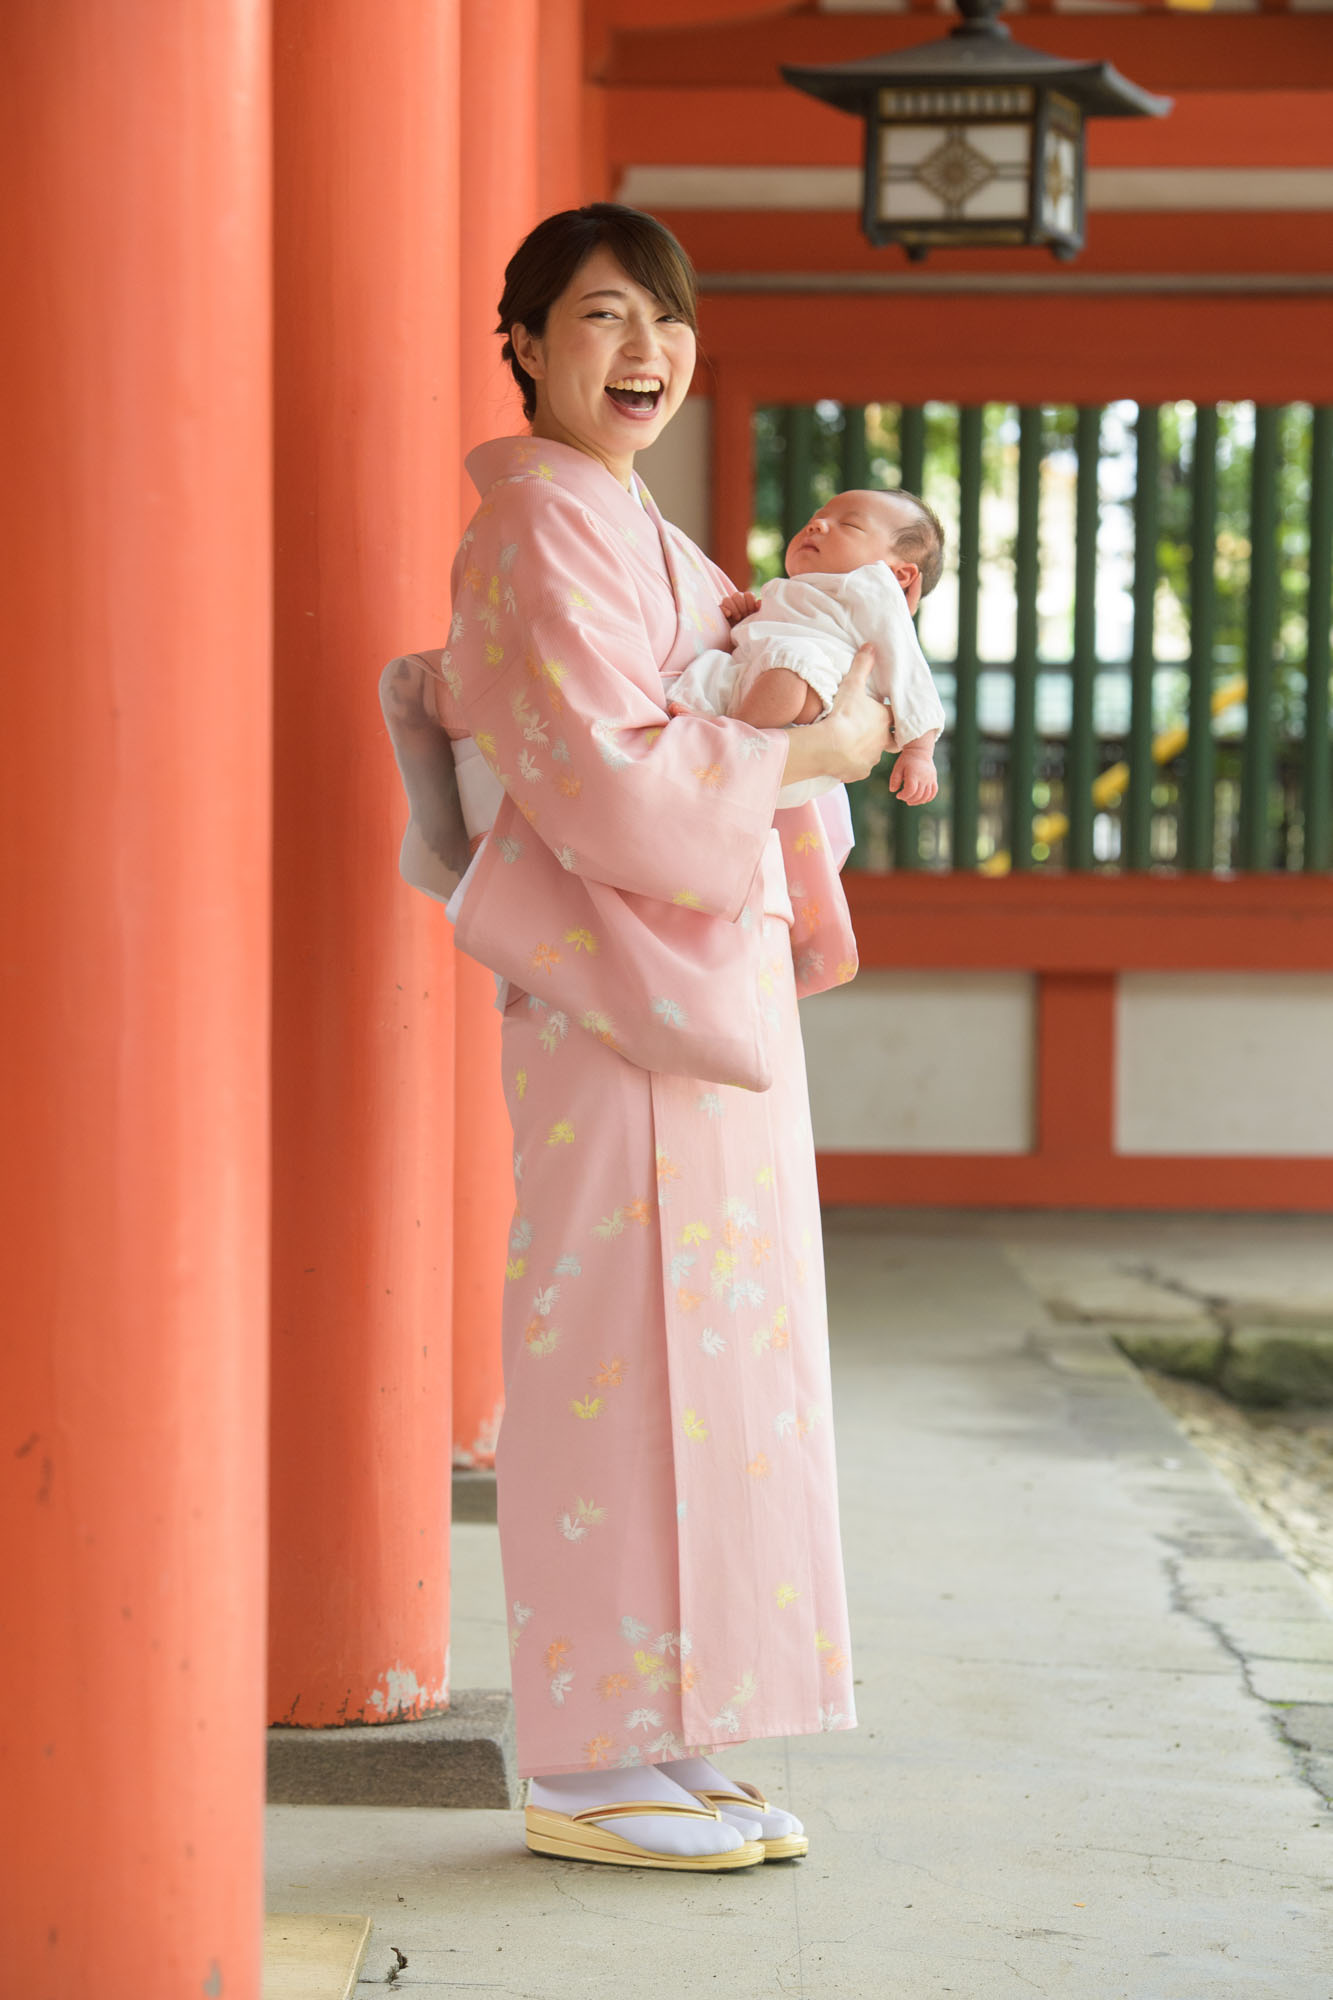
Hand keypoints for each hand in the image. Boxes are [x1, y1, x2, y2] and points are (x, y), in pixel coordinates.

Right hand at [720, 589, 759, 625]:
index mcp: (746, 602)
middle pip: (737, 595)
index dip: (750, 602)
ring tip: (738, 618)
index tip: (751, 611)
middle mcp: (736, 603)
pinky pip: (719, 607)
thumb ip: (759, 610)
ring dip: (734, 608)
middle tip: (744, 615)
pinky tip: (729, 615)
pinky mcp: (719, 614)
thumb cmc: (749, 628)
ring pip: (727, 599)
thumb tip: (759, 601)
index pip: (748, 594)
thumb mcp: (756, 619)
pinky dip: (724, 609)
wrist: (739, 640)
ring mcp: (727, 608)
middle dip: (742, 606)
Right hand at [817, 643, 894, 781]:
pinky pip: (858, 768)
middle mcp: (883, 741)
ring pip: (873, 755)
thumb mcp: (852, 685)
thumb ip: (862, 666)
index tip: (888, 712)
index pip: (896, 717)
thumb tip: (871, 645)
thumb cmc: (844, 714)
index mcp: (884, 720)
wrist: (830, 746)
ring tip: (851, 746)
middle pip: (893, 741)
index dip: (893, 714)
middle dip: (889, 738)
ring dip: (866, 751)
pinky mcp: (859, 772)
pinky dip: (852, 764)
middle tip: (877, 734)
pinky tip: (841, 760)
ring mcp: (872, 758)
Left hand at [888, 745, 938, 806]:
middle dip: (909, 799)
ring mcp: (930, 779)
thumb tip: (893, 790)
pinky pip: (933, 792)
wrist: (920, 751)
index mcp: (914, 774)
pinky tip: (920, 800)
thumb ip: (894, 779)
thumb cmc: (907, 760)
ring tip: (910, 801)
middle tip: (903, 797)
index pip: (911, 790)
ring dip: (917, 802)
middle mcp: (924, 777)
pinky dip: (927, 798)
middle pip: (918, 795)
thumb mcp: (898, 767)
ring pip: (926, 796)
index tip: (898, 795)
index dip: (904, 795)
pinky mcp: (934, 779)